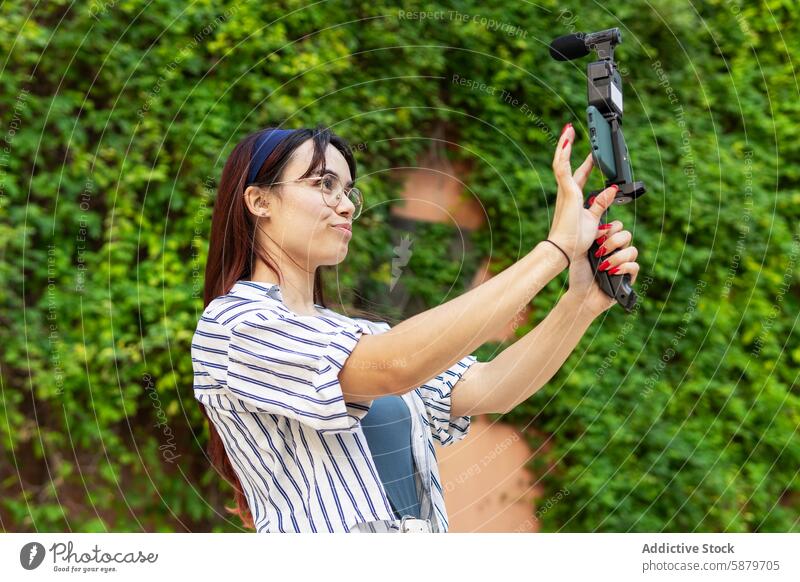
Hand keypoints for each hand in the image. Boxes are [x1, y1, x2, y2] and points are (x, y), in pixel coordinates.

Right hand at [547, 123, 619, 263]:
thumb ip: (601, 203)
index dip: (587, 163)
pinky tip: (567, 142)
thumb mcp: (594, 219)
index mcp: (573, 198)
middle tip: (571, 132)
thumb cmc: (575, 239)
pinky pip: (563, 169)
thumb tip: (611, 189)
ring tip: (568, 130)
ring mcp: (565, 191)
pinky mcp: (566, 192)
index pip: (580, 175)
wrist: (565, 250)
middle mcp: (566, 192)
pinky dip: (564, 155)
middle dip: (568, 147)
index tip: (592, 153)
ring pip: (561, 162)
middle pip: (566, 163)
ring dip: (564, 145)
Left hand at [567, 220, 639, 315]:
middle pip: (627, 235)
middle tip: (599, 252)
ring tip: (602, 266)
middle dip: (613, 241)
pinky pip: (635, 266)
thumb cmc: (579, 274)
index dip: (611, 229)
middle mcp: (617, 251)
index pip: (617, 227)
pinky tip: (611, 272)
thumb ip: (590, 237)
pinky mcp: (628, 277)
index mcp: (606, 243)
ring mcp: (624, 264)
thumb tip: (602, 227)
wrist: (580, 295)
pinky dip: (623, 267)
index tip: (598, 239)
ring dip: (616, 257)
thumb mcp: (580, 252)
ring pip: (632, 250)